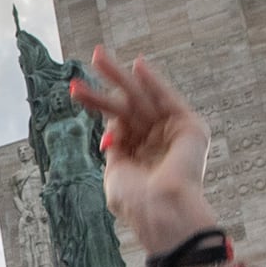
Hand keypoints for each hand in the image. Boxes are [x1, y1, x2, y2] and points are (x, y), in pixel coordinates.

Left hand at [70, 47, 213, 253]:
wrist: (160, 210)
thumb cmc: (135, 200)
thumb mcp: (116, 171)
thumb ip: (117, 148)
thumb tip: (111, 127)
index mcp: (139, 155)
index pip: (117, 121)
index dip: (96, 104)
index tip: (75, 90)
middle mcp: (157, 142)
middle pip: (127, 105)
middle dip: (106, 83)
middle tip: (90, 59)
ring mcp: (174, 134)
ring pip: (142, 98)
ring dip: (120, 77)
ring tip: (97, 56)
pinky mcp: (190, 128)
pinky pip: (168, 99)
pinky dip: (154, 82)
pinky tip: (137, 65)